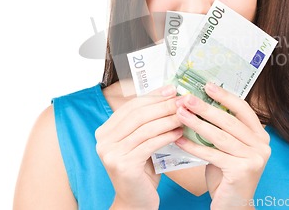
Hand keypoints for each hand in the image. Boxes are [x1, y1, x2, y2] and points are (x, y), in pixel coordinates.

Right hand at [95, 85, 181, 209]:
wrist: (135, 202)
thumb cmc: (142, 170)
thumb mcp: (141, 142)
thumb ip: (148, 122)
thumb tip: (169, 95)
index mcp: (105, 131)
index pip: (132, 106)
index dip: (153, 95)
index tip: (172, 90)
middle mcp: (103, 140)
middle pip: (138, 114)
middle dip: (163, 105)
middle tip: (183, 101)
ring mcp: (111, 153)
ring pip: (146, 128)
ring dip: (168, 119)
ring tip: (185, 115)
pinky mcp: (123, 165)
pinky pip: (150, 144)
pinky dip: (166, 136)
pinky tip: (179, 132)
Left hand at [174, 83, 270, 209]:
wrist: (233, 206)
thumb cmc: (227, 175)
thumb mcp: (227, 149)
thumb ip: (221, 130)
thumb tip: (198, 105)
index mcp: (260, 136)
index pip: (242, 109)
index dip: (225, 96)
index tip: (207, 85)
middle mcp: (262, 145)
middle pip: (229, 121)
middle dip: (205, 108)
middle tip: (186, 98)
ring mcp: (254, 158)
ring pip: (219, 136)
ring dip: (196, 124)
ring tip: (180, 115)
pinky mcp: (242, 171)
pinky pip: (212, 154)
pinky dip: (194, 146)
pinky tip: (180, 140)